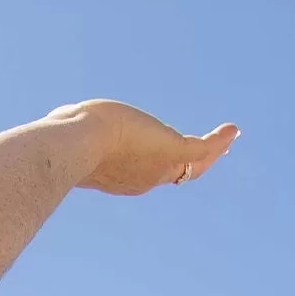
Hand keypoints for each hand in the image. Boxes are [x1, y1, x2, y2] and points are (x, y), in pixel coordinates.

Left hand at [50, 100, 238, 196]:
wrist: (75, 145)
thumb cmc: (66, 138)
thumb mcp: (74, 133)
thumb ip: (75, 128)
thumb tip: (62, 117)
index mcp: (121, 177)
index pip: (148, 172)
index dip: (162, 166)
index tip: (172, 159)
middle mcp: (143, 178)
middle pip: (177, 173)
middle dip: (195, 164)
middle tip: (212, 152)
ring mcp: (158, 166)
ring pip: (194, 164)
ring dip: (213, 151)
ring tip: (229, 138)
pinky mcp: (170, 149)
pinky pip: (202, 148)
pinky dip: (218, 141)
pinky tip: (231, 128)